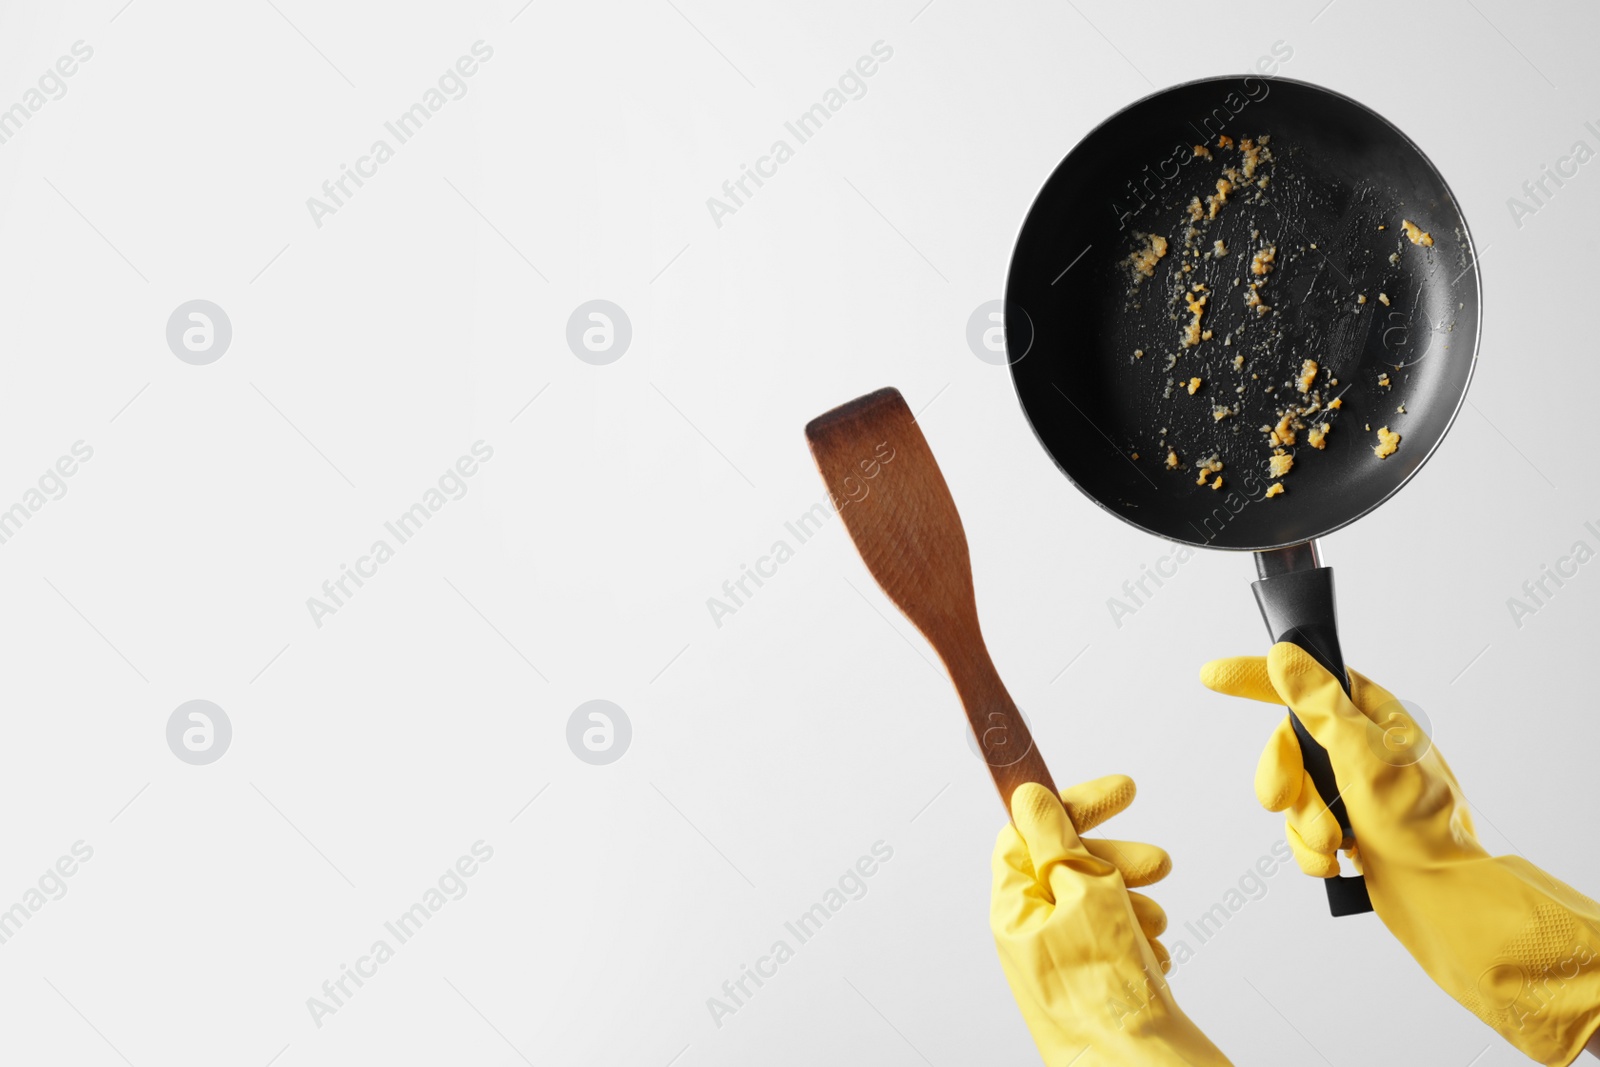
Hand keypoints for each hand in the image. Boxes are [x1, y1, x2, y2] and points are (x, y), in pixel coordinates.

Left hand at [992, 776, 1230, 1065]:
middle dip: (1117, 861)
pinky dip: (1138, 939)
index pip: (1029, 833)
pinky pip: (1115, 941)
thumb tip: (1029, 798)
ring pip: (1098, 904)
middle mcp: (1029, 935)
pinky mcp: (1091, 985)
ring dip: (1133, 902)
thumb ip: (1058, 841)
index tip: (1123, 792)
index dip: (1074, 807)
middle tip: (1158, 865)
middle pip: (1068, 866)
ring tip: (1155, 927)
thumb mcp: (1087, 897)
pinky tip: (1154, 957)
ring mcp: (1059, 962)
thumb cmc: (1109, 1000)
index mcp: (1013, 910)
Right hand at [1203, 642, 1599, 1064]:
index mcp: (1372, 716)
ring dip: (1303, 822)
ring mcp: (1352, 790)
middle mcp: (1360, 747)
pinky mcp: (1346, 827)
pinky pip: (1300, 830)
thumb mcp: (1365, 757)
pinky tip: (1337, 864)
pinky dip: (1310, 850)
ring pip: (1291, 793)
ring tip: (1334, 843)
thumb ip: (1320, 706)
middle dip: (1283, 778)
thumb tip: (1284, 659)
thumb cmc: (1421, 828)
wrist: (1446, 902)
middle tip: (1283, 800)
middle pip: (1286, 745)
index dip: (1256, 677)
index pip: (1304, 681)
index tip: (1213, 676)